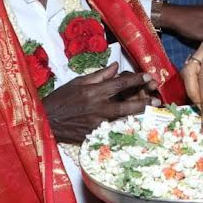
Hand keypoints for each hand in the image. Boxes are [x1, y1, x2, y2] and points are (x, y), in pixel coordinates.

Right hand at [41, 63, 159, 143]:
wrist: (45, 121)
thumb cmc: (60, 100)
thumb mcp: (78, 83)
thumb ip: (98, 75)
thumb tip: (115, 66)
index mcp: (93, 92)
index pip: (119, 84)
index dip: (136, 79)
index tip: (148, 76)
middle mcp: (97, 108)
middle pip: (126, 105)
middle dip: (143, 103)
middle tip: (157, 101)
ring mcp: (96, 124)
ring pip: (122, 120)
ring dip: (138, 117)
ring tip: (152, 115)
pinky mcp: (93, 135)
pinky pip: (112, 131)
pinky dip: (124, 128)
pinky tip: (135, 127)